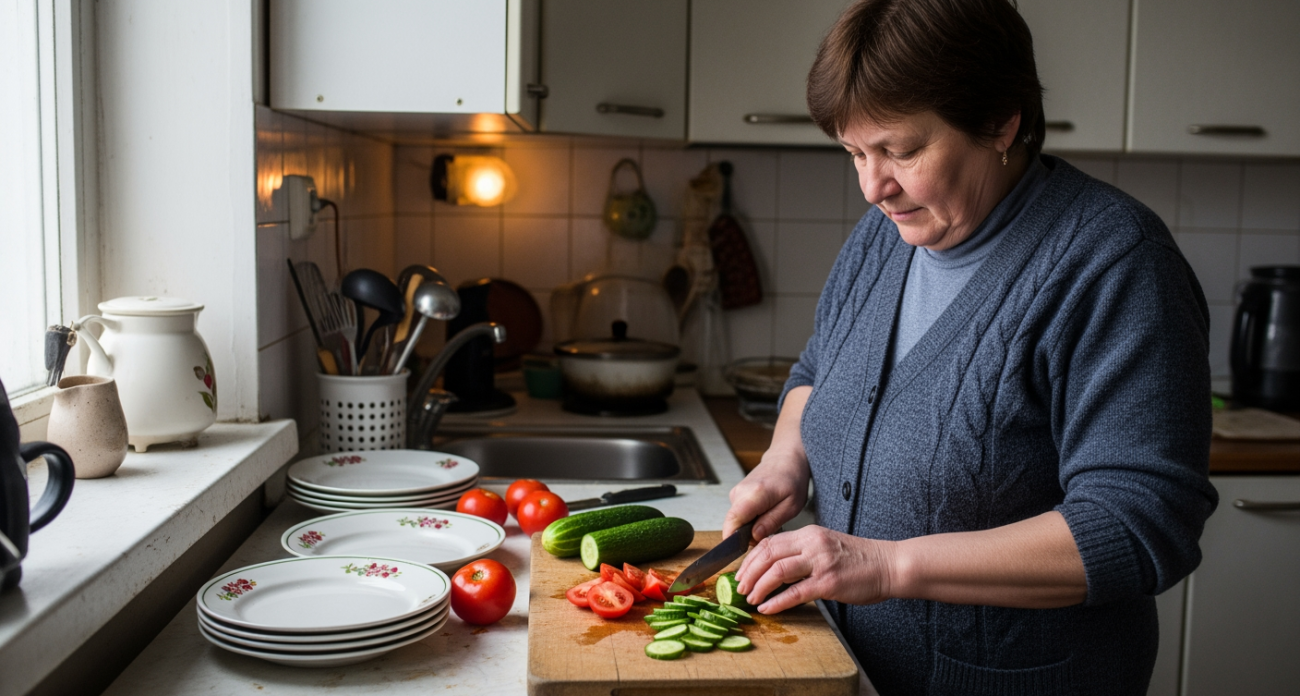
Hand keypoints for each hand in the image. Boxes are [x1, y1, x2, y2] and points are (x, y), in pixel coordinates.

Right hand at [722, 450, 808, 541]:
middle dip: (746, 536)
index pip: (733, 522)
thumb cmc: (792, 480)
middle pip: (733, 524)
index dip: (734, 540)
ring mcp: (736, 492)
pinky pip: (738, 514)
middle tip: (767, 534)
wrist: (785, 459)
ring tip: (768, 520)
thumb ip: (771, 522)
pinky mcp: (736, 494)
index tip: (746, 550)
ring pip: (736, 521)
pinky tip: (763, 513)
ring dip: (749, 527)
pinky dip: (749, 520)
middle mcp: (740, 492)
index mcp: (754, 494)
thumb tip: (753, 538)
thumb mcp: (791, 506)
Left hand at [734, 525, 897, 614]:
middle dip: (749, 572)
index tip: (741, 572)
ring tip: (751, 598)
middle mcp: (812, 544)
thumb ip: (801, 553)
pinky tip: (768, 608)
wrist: (888, 565)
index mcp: (808, 534)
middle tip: (739, 587)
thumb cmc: (858, 559)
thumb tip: (774, 569)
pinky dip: (777, 602)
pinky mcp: (829, 582)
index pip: (769, 542)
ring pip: (777, 571)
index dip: (750, 559)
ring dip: (759, 587)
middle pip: (768, 554)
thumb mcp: (825, 546)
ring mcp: (820, 562)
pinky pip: (795, 592)